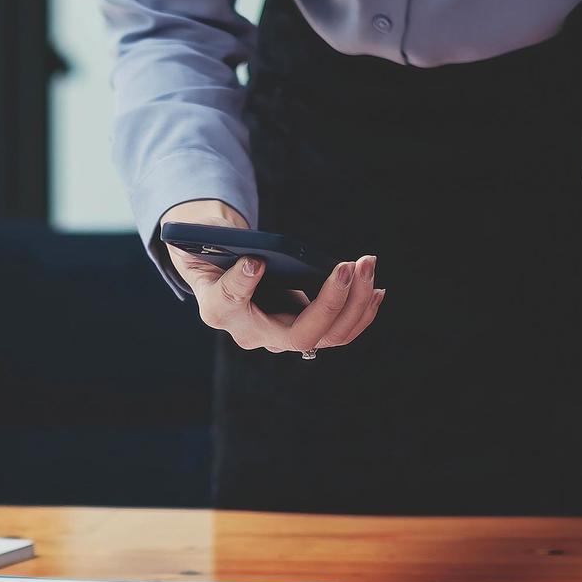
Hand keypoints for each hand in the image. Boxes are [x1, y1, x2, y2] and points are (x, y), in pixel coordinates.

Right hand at [159, 199, 384, 354]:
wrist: (220, 277)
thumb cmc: (214, 258)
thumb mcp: (206, 246)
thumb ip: (213, 245)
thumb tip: (255, 263)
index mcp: (219, 309)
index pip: (228, 303)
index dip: (240, 284)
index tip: (254, 262)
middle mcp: (252, 334)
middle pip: (300, 336)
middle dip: (331, 302)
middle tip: (349, 266)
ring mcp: (282, 337)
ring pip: (328, 337)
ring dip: (356, 304)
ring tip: (366, 265)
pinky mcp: (305, 331)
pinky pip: (339, 333)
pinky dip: (362, 312)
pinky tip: (375, 290)